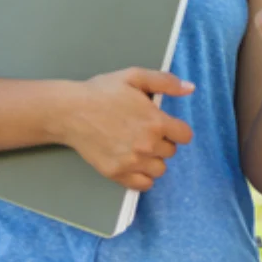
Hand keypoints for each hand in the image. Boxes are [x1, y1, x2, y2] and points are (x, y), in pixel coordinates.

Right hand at [57, 69, 195, 191]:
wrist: (70, 111)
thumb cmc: (102, 92)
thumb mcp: (134, 76)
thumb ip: (165, 82)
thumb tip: (190, 88)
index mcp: (156, 122)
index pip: (185, 136)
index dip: (176, 129)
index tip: (164, 126)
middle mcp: (147, 145)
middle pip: (171, 152)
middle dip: (162, 142)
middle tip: (144, 132)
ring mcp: (132, 162)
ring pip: (159, 169)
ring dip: (153, 160)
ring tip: (138, 148)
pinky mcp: (117, 174)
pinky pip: (143, 184)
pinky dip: (142, 177)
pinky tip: (134, 164)